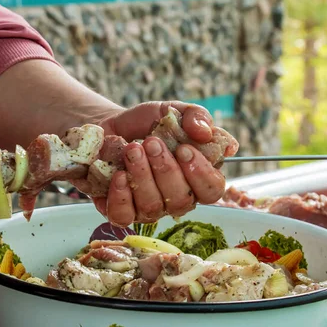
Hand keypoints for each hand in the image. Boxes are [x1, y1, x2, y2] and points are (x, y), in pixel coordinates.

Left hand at [83, 101, 228, 226]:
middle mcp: (176, 199)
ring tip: (132, 150)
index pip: (212, 190)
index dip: (201, 173)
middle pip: (181, 200)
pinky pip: (124, 216)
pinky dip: (121, 196)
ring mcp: (149, 209)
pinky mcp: (122, 212)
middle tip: (151, 143)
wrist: (114, 128)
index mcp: (197, 178)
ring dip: (142, 176)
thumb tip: (206, 133)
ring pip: (152, 207)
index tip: (184, 149)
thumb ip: (196, 116)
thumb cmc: (149, 124)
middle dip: (165, 170)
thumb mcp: (174, 110)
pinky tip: (118, 175)